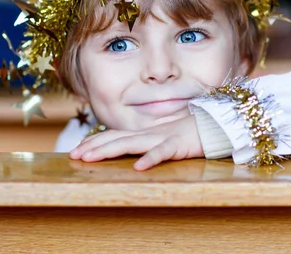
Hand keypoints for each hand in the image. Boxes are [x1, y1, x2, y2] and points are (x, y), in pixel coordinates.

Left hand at [69, 115, 203, 170]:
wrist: (217, 123)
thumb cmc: (192, 132)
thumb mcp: (165, 139)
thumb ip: (149, 144)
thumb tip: (133, 155)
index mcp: (147, 133)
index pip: (116, 135)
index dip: (96, 141)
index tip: (78, 149)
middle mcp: (150, 134)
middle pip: (117, 139)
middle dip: (94, 146)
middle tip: (74, 155)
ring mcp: (163, 138)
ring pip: (132, 143)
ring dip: (110, 150)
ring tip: (91, 158)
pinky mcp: (179, 145)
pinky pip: (163, 152)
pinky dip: (151, 159)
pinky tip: (139, 167)